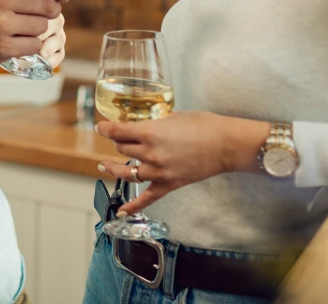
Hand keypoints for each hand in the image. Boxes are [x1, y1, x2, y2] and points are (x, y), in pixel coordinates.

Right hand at [0, 0, 69, 68]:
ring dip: (38, 29)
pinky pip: (34, 45)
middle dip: (50, 11)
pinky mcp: (2, 47)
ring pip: (42, 27)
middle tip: (41, 14)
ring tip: (24, 28)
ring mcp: (2, 25)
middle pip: (48, 6)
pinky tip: (20, 41)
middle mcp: (2, 0)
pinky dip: (31, 44)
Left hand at [96, 112, 270, 214]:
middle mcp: (150, 153)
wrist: (226, 144)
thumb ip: (155, 122)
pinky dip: (134, 206)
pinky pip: (148, 198)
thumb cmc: (203, 125)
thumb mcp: (173, 115)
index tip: (100, 126)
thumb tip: (145, 124)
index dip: (105, 128)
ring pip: (127, 172)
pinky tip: (121, 211)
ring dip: (114, 168)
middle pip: (122, 148)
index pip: (116, 131)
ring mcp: (159, 171)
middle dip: (118, 141)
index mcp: (149, 133)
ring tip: (104, 165)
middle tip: (119, 137)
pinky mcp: (170, 184)